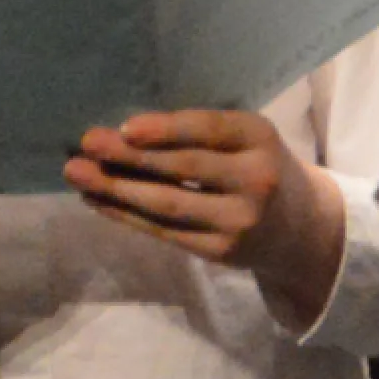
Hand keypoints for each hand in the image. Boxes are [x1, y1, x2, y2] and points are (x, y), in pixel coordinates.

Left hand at [68, 109, 341, 314]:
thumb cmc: (258, 165)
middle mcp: (256, 180)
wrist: (300, 227)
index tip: (125, 127)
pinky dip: (127, 216)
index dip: (167, 129)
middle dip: (130, 156)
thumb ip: (203, 133)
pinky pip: (164, 232)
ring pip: (169, 205)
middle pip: (184, 168)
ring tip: (78, 174)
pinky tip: (98, 200)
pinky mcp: (220, 252)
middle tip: (87, 144)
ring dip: (118, 189)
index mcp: (261, 138)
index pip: (211, 130)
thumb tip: (124, 130)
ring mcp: (239, 221)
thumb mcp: (247, 139)